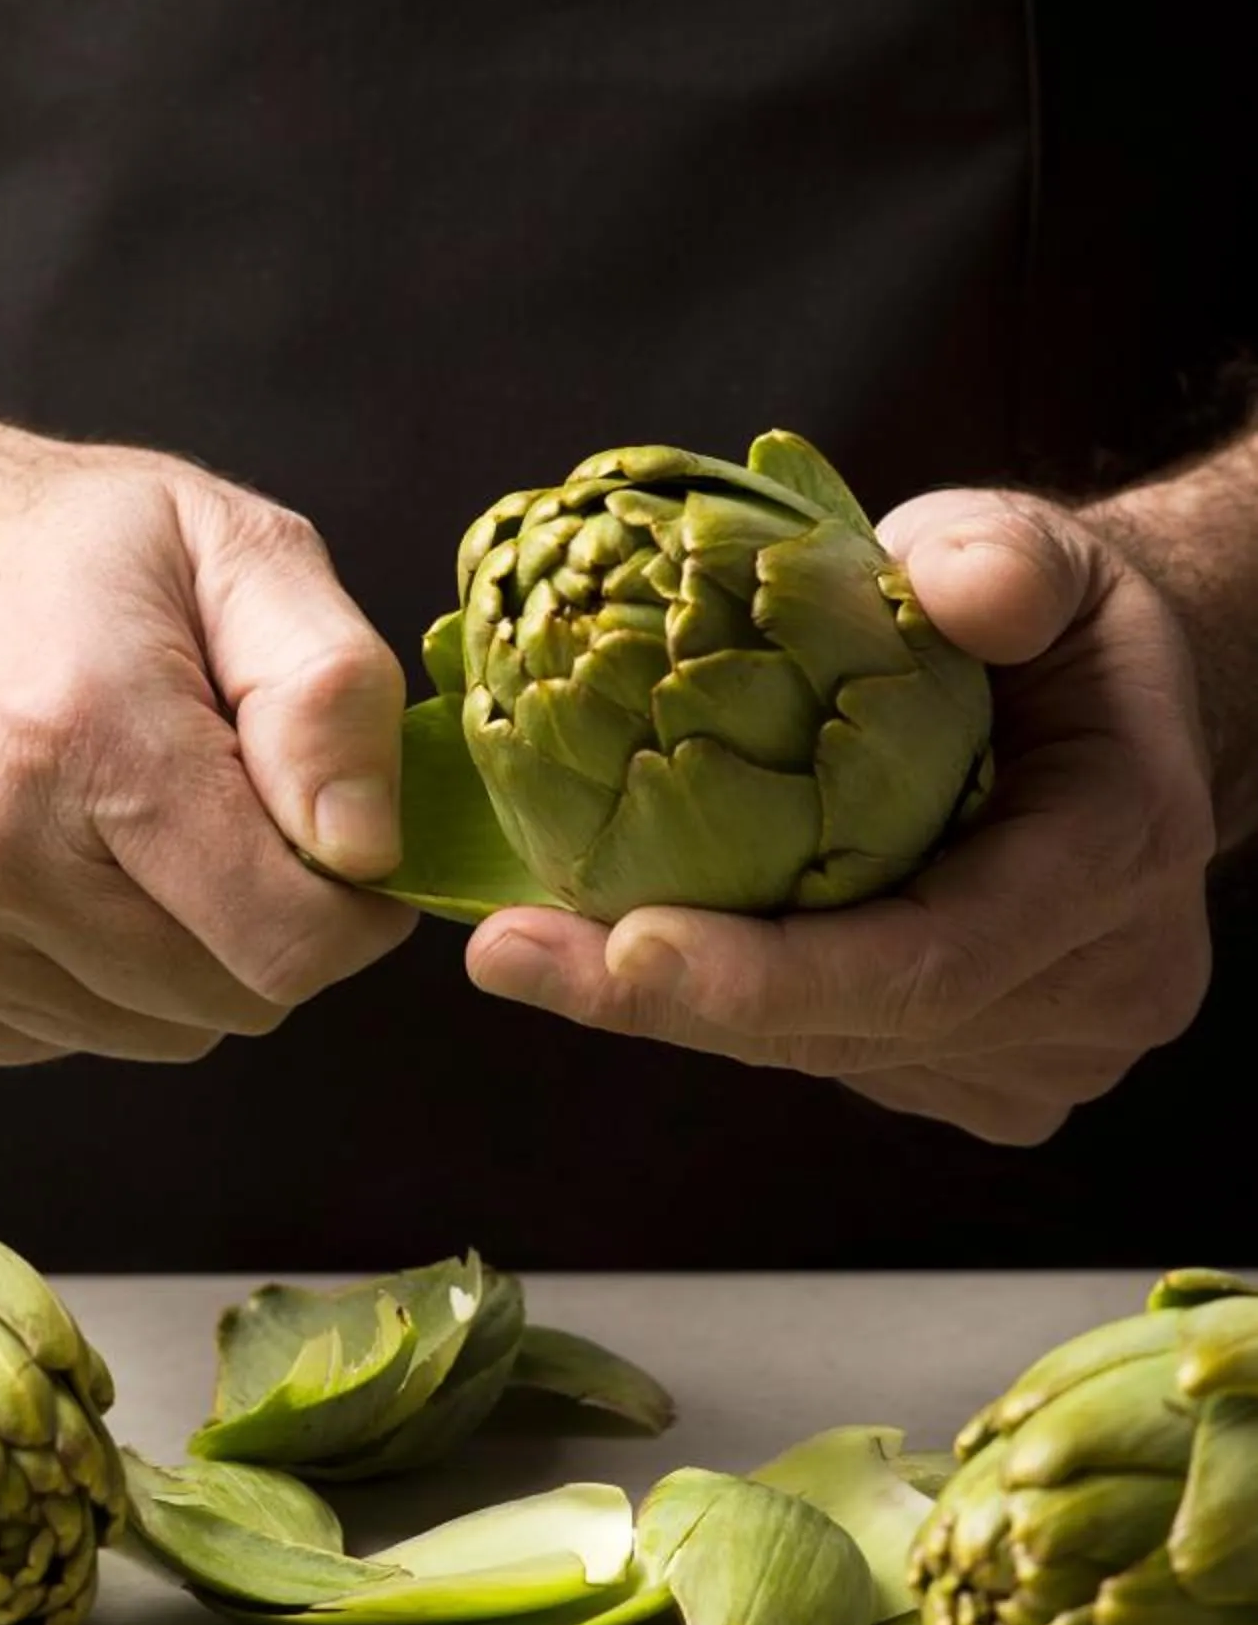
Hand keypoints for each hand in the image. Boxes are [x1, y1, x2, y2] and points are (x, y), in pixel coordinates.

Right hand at [0, 349, 414, 1062]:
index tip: (343, 846)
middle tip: (229, 812)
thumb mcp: (224, 541)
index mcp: (80, 738)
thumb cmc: (38, 550)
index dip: (352, 907)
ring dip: (178, 955)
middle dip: (267, 924)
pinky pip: (63, 1039)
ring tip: (124, 822)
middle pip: (228, 1003)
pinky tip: (49, 862)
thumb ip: (329, 686)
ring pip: (152, 1036)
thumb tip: (366, 849)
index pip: (287, 941)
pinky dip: (89, 975)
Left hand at [466, 485, 1216, 1142]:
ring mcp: (1038, 1051)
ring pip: (821, 1055)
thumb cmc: (1055, 628)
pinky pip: (825, 1051)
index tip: (625, 944)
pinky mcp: (976, 1071)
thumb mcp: (1046, 553)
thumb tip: (951, 586)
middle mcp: (1096, 986)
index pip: (931, 960)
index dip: (770, 973)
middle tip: (509, 955)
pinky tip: (606, 948)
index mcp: (1116, 858)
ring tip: (526, 949)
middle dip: (667, 1001)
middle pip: (849, 1032)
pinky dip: (718, 1000)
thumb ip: (1005, 554)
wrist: (1113, 720)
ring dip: (673, 1006)